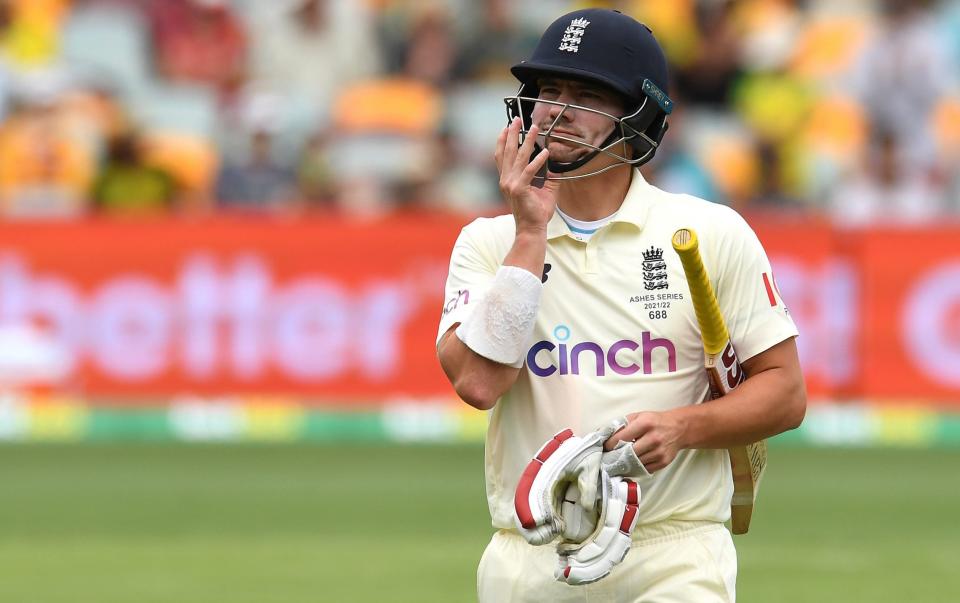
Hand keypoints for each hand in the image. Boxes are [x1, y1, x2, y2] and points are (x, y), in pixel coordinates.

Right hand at [495, 117, 557, 233]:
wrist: (531, 229)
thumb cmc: (535, 213)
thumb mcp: (543, 191)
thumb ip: (548, 177)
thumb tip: (556, 165)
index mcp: (507, 180)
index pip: (502, 157)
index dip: (503, 141)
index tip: (506, 128)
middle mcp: (506, 180)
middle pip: (508, 152)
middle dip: (512, 134)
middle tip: (516, 119)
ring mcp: (511, 184)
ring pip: (519, 157)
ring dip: (527, 141)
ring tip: (534, 129)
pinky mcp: (520, 189)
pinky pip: (530, 171)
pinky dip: (538, 161)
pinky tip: (545, 152)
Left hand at [603, 411, 685, 472]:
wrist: (678, 429)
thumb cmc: (655, 421)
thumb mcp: (638, 416)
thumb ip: (622, 424)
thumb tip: (604, 434)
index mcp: (645, 423)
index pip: (621, 438)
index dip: (610, 444)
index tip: (605, 447)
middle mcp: (653, 438)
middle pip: (627, 453)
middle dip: (616, 455)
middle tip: (609, 456)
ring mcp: (659, 451)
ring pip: (635, 463)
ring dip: (625, 463)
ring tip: (618, 460)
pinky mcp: (663, 462)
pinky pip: (644, 468)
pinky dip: (635, 467)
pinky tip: (631, 463)